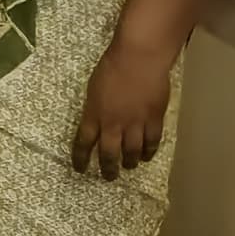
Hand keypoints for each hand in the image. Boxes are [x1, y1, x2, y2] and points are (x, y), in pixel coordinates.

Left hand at [72, 36, 178, 175]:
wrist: (139, 59)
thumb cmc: (112, 67)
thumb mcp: (93, 89)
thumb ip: (94, 108)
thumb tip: (97, 120)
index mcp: (93, 115)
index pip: (83, 143)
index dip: (81, 158)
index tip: (80, 168)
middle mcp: (113, 124)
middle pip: (109, 154)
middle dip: (108, 168)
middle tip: (108, 176)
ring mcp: (135, 124)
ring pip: (132, 152)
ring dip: (130, 162)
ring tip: (129, 166)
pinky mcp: (154, 119)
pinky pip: (152, 142)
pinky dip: (149, 152)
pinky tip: (147, 156)